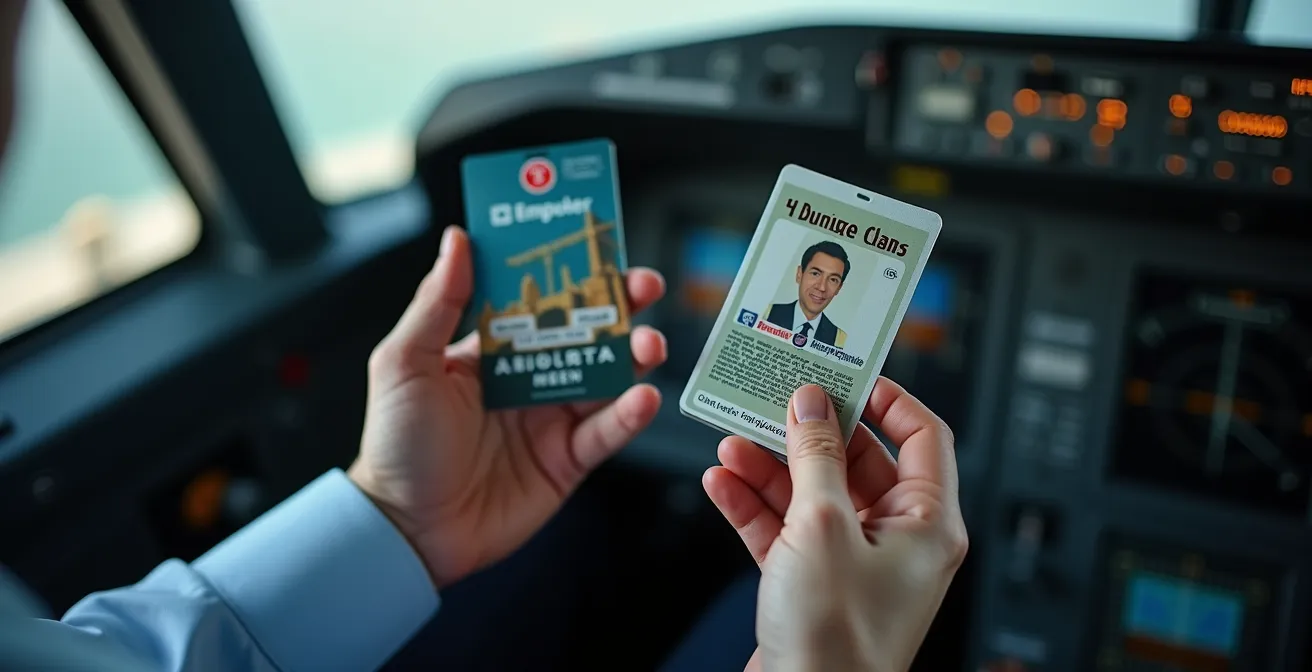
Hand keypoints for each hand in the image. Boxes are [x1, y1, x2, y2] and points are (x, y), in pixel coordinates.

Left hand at [349, 225, 667, 587]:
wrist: (408, 529)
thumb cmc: (395, 445)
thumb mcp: (404, 363)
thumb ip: (438, 302)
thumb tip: (458, 240)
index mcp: (489, 350)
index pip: (537, 298)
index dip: (568, 272)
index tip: (598, 246)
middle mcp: (525, 378)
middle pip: (583, 331)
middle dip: (618, 306)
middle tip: (644, 286)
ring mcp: (550, 418)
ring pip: (605, 377)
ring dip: (632, 355)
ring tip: (649, 344)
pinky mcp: (567, 460)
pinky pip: (606, 432)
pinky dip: (628, 414)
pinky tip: (641, 398)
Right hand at [703, 381, 967, 671]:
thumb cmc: (836, 640)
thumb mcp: (823, 526)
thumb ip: (815, 455)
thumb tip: (811, 402)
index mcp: (928, 523)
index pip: (922, 436)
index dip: (885, 398)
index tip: (844, 373)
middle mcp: (897, 541)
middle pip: (856, 462)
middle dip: (808, 432)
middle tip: (773, 399)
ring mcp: (854, 564)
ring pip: (813, 493)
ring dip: (771, 467)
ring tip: (732, 442)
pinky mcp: (814, 585)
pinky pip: (786, 530)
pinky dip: (755, 506)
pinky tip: (724, 483)